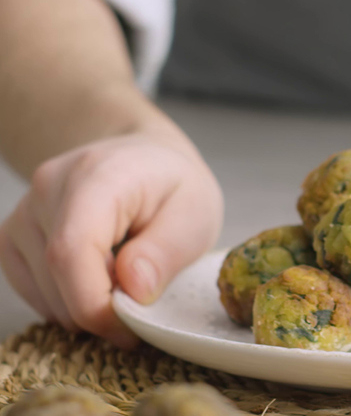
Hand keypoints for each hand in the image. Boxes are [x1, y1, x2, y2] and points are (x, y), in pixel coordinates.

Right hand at [0, 134, 222, 347]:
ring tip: (125, 278)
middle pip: (55, 277)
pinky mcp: (14, 235)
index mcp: (97, 177)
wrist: (145, 158)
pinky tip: (99, 278)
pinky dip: (65, 301)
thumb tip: (133, 291)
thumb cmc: (174, 185)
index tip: (131, 329)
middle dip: (99, 310)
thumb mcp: (195, 213)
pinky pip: (30, 289)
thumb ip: (165, 252)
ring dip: (84, 306)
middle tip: (141, 305)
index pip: (72, 252)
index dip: (96, 304)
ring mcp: (24, 211)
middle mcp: (49, 188)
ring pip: (41, 291)